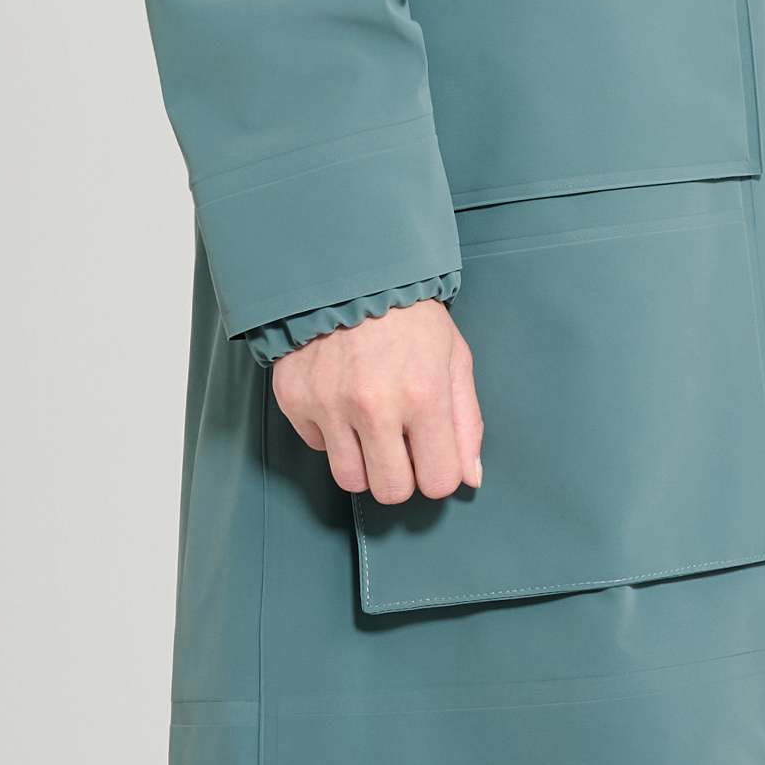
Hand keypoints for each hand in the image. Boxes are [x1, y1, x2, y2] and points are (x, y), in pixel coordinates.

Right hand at [269, 295, 483, 504]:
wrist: (348, 272)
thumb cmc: (410, 316)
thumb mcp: (454, 359)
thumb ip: (466, 423)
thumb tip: (469, 477)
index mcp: (423, 395)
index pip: (437, 482)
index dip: (438, 475)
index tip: (432, 458)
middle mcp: (373, 405)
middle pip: (390, 491)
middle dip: (401, 478)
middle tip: (401, 449)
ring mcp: (329, 404)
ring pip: (349, 479)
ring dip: (364, 464)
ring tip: (370, 431)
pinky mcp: (295, 399)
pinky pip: (317, 445)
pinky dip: (331, 434)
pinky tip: (341, 401)